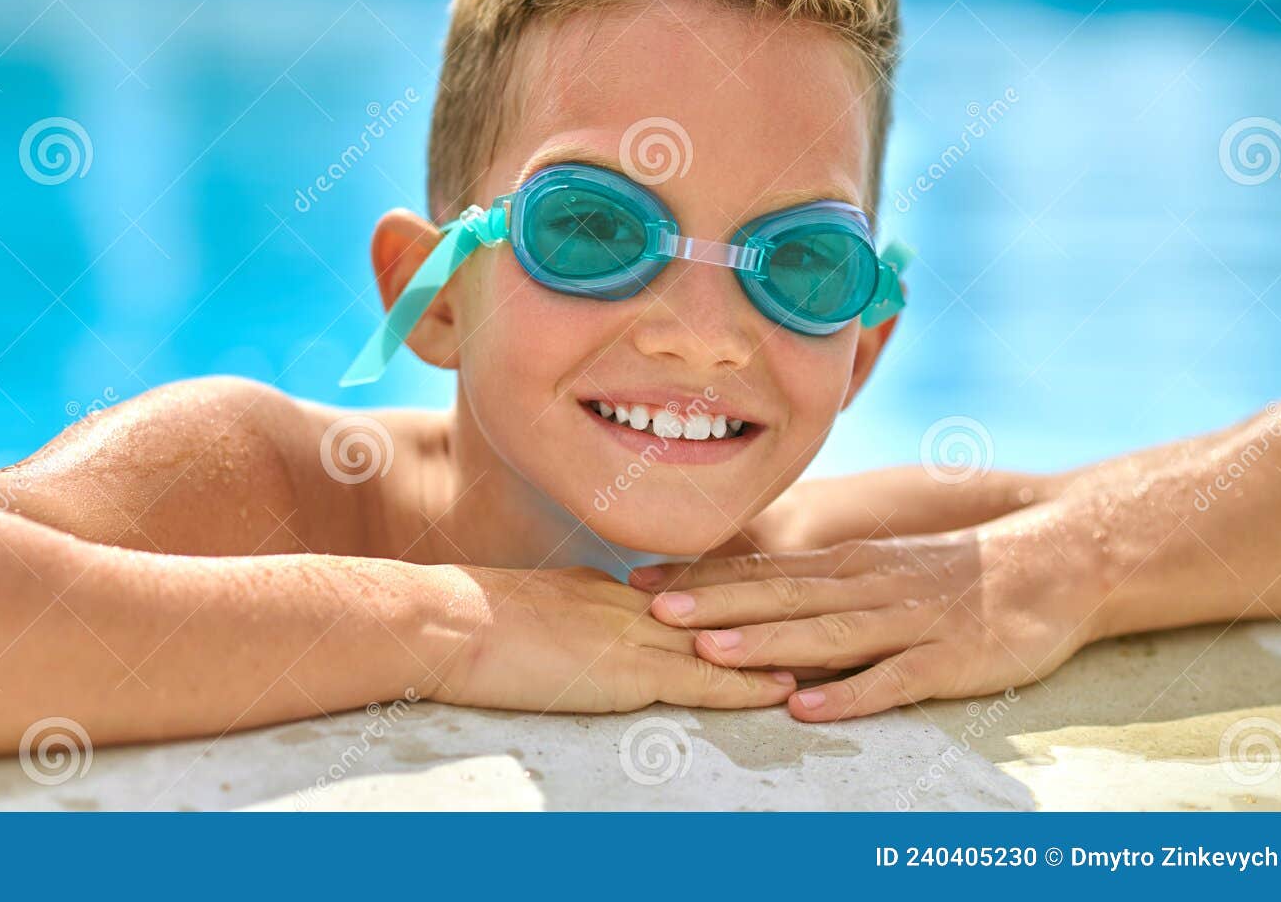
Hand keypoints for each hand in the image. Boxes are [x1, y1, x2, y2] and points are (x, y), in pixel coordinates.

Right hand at [429, 565, 798, 713]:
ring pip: (727, 643)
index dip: (740, 599)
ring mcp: (633, 635)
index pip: (693, 593)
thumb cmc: (467, 621)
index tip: (782, 599)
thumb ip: (565, 621)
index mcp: (609, 590)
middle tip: (832, 614)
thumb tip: (575, 635)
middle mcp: (633, 605)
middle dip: (780, 616)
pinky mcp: (626, 671)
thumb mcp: (529, 612)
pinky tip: (785, 691)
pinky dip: (748, 687)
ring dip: (781, 650)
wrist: (446, 620)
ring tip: (835, 651)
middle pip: (725, 610)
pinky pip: (701, 681)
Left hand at [629, 503, 1104, 720]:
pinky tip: (808, 710)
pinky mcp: (947, 658)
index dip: (702, 576)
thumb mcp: (879, 567)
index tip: (642, 580)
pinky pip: (892, 680)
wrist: (1051, 564)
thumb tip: (751, 601)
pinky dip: (849, 695)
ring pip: (825, 633)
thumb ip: (821, 585)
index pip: (763, 570)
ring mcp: (906, 621)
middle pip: (780, 596)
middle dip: (714, 603)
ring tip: (711, 652)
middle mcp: (866, 586)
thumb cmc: (955, 575)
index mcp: (846, 566)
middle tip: (652, 610)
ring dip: (766, 643)